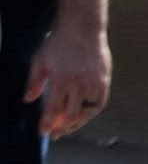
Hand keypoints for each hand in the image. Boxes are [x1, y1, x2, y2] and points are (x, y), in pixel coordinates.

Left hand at [29, 21, 106, 136]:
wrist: (82, 29)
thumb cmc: (58, 43)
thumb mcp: (40, 60)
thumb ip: (34, 81)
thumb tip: (28, 100)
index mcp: (61, 81)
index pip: (52, 109)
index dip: (47, 123)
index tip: (43, 133)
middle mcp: (78, 86)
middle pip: (69, 115)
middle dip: (61, 127)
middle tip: (55, 134)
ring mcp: (93, 85)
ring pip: (85, 113)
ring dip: (76, 123)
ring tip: (68, 128)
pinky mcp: (103, 83)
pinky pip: (98, 105)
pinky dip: (90, 113)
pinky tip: (83, 117)